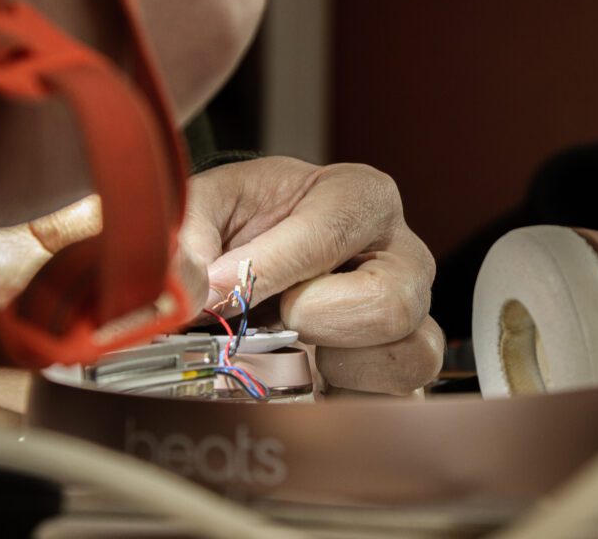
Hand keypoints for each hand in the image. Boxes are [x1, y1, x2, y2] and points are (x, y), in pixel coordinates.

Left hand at [180, 157, 444, 395]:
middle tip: (271, 315)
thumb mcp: (210, 207)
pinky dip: (345, 399)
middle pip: (391, 303)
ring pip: (408, 356)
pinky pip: (400, 398)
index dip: (268, 269)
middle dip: (314, 320)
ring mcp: (412, 316)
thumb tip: (185, 285)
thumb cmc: (249, 225)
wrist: (258, 255)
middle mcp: (401, 255)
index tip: (218, 289)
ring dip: (332, 364)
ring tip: (289, 345)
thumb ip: (189, 236)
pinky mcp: (404, 369)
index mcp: (360, 198)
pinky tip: (306, 376)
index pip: (332, 234)